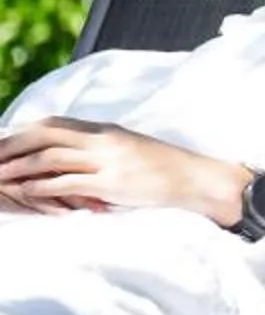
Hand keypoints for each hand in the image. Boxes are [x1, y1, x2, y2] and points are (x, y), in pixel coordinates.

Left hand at [0, 116, 250, 220]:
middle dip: (11, 145)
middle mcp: (102, 140)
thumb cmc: (163, 169)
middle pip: (45, 135)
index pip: (54, 123)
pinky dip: (41, 187)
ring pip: (50, 157)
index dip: (24, 131)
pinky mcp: (110, 183)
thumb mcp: (129, 149)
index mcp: (105, 130)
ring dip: (18, 167)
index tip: (3, 142)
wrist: (196, 180)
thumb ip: (100, 148)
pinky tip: (24, 192)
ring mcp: (106, 161)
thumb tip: (71, 156)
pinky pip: (66, 182)